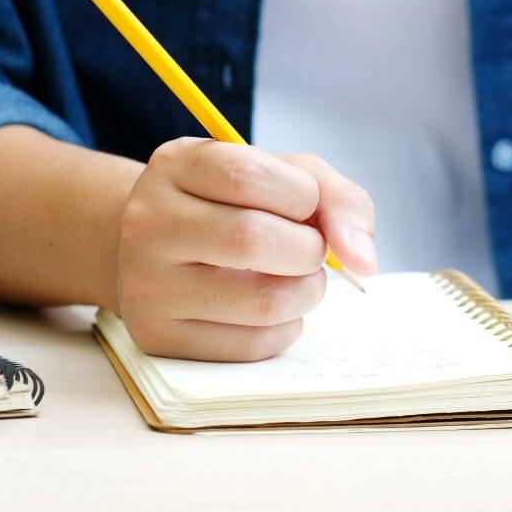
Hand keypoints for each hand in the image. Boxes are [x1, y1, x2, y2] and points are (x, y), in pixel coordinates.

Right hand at [114, 137, 376, 360]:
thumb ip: (334, 198)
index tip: (307, 206)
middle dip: (309, 250)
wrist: (150, 251)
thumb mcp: (277, 175)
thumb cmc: (230, 207)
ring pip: (262, 301)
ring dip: (307, 293)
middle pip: (253, 239)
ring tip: (298, 280)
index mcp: (175, 166)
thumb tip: (364, 261)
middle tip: (309, 250)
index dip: (302, 195)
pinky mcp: (158, 338)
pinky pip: (250, 345)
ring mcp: (146, 284)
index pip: (250, 175)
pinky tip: (273, 310)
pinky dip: (286, 328)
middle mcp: (149, 222)